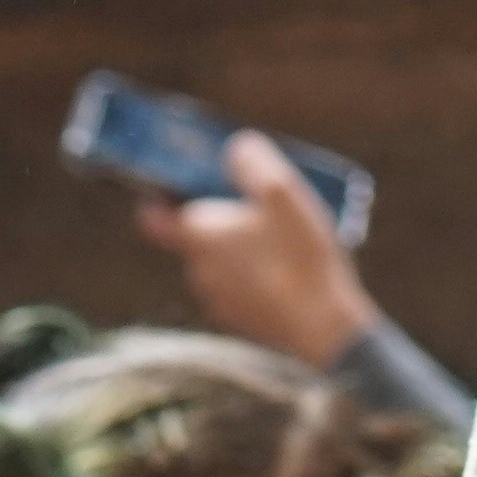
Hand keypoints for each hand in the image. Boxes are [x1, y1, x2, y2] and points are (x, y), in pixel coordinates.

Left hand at [136, 132, 376, 366]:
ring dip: (242, 244)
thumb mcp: (281, 193)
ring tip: (284, 234)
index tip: (179, 180)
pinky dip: (256, 271)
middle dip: (222, 214)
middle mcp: (199, 271)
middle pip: (197, 233)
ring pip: (221, 260)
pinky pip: (240, 284)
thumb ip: (251, 162)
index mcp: (199, 237)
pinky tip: (290, 266)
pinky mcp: (242, 320)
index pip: (153, 216)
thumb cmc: (298, 257)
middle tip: (259, 199)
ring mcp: (220, 300)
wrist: (323, 329)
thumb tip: (235, 147)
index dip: (159, 196)